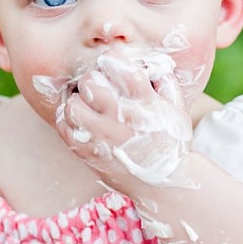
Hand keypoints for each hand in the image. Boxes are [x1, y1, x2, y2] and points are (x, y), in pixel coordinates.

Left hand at [56, 48, 192, 189]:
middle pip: (91, 83)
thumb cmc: (170, 142)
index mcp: (145, 104)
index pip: (122, 69)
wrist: (163, 184)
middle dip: (93, 78)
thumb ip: (166, 81)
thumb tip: (151, 61)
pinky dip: (68, 119)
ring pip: (73, 105)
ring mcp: (101, 138)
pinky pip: (64, 127)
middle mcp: (120, 119)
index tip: (112, 63)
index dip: (113, 59)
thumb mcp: (177, 109)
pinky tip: (81, 120)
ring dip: (78, 100)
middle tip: (98, 86)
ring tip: (88, 104)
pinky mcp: (87, 153)